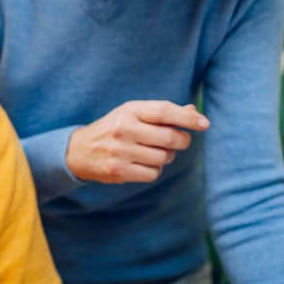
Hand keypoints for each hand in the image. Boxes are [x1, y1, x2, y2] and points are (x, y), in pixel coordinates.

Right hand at [66, 100, 208, 183]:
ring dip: (166, 157)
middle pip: (169, 137)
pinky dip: (154, 170)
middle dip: (181, 141)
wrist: (79, 150)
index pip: (164, 111)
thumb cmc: (115, 128)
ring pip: (163, 157)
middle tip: (179, 141)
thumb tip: (194, 112)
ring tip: (153, 152)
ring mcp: (120, 150)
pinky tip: (142, 164)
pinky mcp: (118, 170)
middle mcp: (124, 128)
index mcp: (129, 110)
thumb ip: (162, 113)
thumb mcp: (134, 114)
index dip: (188, 118)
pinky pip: (153, 174)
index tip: (205, 124)